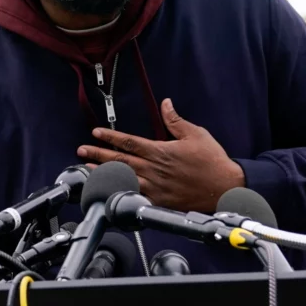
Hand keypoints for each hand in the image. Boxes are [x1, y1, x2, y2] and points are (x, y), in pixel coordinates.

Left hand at [77, 99, 243, 211]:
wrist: (225, 188)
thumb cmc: (212, 161)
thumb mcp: (196, 134)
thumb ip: (175, 120)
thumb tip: (165, 103)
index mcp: (160, 151)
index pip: (129, 142)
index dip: (110, 137)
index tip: (95, 133)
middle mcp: (154, 169)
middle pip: (120, 160)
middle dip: (98, 154)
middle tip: (81, 151)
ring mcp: (155, 187)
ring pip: (123, 179)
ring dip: (103, 175)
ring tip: (86, 171)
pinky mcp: (160, 201)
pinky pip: (135, 196)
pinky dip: (120, 193)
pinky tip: (108, 192)